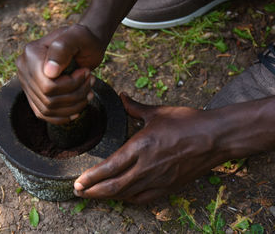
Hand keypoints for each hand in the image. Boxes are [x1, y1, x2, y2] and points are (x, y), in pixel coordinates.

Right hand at [16, 24, 105, 123]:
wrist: (84, 44)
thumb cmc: (83, 39)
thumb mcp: (78, 36)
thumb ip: (62, 49)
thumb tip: (49, 73)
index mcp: (31, 54)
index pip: (47, 86)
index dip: (71, 85)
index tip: (86, 72)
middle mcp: (24, 69)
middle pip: (48, 99)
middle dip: (75, 94)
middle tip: (90, 81)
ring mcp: (27, 83)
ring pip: (48, 109)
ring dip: (73, 105)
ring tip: (88, 91)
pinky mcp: (34, 95)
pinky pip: (45, 114)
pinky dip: (63, 116)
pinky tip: (77, 109)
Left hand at [74, 93, 227, 203]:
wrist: (216, 137)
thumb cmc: (187, 122)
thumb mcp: (158, 112)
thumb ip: (135, 107)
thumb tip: (122, 96)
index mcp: (141, 146)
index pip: (110, 167)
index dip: (91, 178)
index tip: (78, 182)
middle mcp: (147, 166)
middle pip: (114, 186)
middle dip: (93, 191)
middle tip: (78, 192)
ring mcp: (158, 179)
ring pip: (126, 194)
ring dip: (107, 197)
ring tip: (94, 195)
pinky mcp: (168, 187)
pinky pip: (143, 198)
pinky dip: (128, 199)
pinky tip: (121, 197)